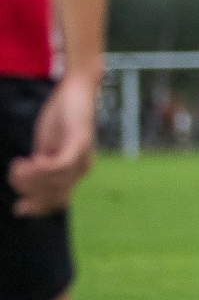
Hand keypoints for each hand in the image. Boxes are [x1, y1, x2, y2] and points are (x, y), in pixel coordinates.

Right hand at [8, 73, 99, 216]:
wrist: (76, 90)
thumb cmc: (60, 118)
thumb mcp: (46, 146)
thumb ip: (40, 167)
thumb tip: (25, 187)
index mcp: (75, 172)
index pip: (58, 202)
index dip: (38, 209)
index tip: (18, 208)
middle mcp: (82, 168)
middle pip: (53, 196)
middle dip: (28, 189)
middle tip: (15, 172)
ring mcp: (82, 156)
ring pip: (53, 182)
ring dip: (30, 177)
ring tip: (18, 164)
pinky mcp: (79, 143)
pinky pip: (60, 166)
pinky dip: (42, 168)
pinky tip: (32, 159)